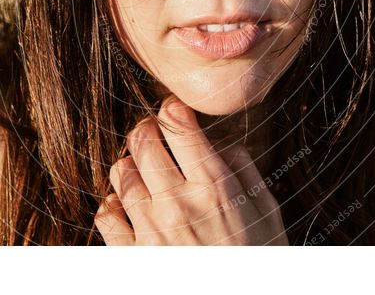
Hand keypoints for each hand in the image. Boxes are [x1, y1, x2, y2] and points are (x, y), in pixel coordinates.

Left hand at [95, 97, 288, 244]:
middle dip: (148, 130)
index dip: (174, 110)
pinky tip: (127, 207)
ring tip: (143, 171)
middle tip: (153, 133)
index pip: (181, 126)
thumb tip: (225, 144)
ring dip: (130, 165)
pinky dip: (112, 204)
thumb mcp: (268, 215)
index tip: (174, 111)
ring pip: (121, 173)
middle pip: (144, 141)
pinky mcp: (131, 256)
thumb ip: (245, 173)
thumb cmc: (259, 264)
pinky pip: (106, 215)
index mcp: (215, 187)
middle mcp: (178, 202)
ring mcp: (150, 230)